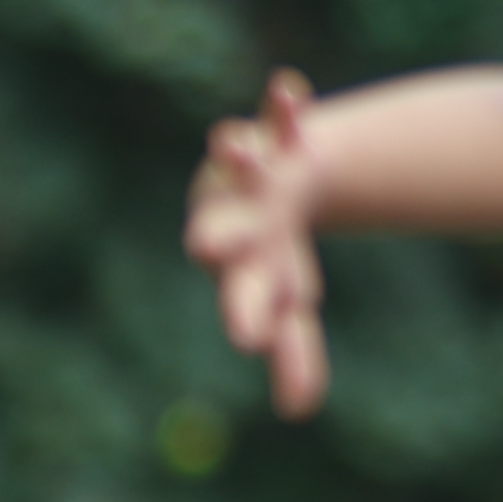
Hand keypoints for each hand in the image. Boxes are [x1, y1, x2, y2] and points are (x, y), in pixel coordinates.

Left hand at [184, 72, 334, 416]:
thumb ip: (291, 352)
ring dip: (237, 154)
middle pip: (226, 232)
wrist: (271, 182)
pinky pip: (279, 118)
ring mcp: (250, 176)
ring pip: (241, 165)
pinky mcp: (273, 136)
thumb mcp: (284, 300)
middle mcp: (236, 222)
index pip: (244, 299)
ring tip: (227, 141)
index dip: (248, 317)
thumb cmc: (268, 252)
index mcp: (241, 269)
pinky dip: (282, 106)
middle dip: (220, 237)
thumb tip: (298, 412)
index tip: (249, 339)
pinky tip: (286, 89)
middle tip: (205, 246)